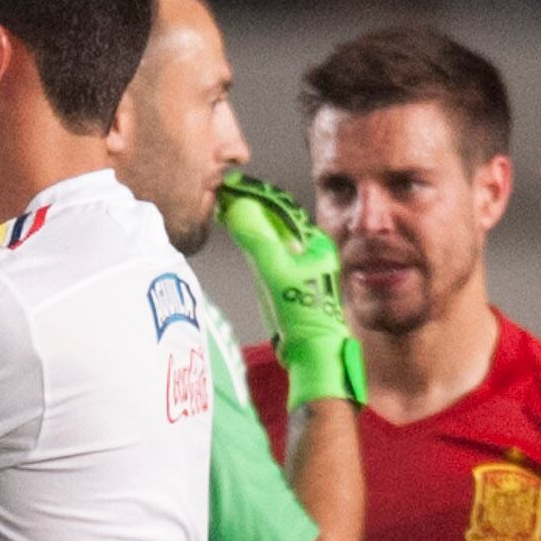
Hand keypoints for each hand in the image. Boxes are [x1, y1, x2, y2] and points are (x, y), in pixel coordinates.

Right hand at [217, 173, 360, 407]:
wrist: (312, 353)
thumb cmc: (303, 315)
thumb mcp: (276, 272)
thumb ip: (256, 239)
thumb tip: (237, 207)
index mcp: (315, 243)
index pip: (281, 210)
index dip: (255, 196)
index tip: (232, 187)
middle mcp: (310, 252)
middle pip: (275, 222)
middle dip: (250, 207)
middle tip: (225, 196)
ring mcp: (299, 268)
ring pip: (270, 238)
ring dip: (250, 225)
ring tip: (227, 209)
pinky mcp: (287, 284)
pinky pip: (267, 255)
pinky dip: (252, 244)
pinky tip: (240, 238)